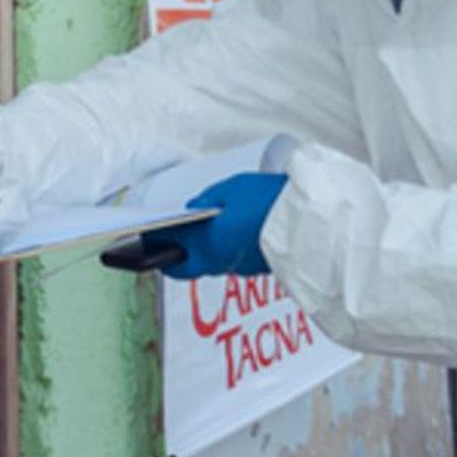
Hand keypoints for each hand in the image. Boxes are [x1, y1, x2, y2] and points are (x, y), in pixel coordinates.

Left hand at [144, 172, 286, 279]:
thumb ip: (209, 199)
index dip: (152, 237)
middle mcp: (217, 261)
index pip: (166, 243)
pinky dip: (222, 250)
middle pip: (181, 267)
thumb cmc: (272, 202)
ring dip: (198, 252)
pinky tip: (226, 234)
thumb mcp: (234, 188)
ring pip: (207, 264)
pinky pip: (230, 261)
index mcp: (205, 241)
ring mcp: (237, 268)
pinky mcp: (256, 268)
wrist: (311, 223)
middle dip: (168, 257)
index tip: (145, 231)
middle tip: (163, 244)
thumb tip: (195, 207)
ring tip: (196, 233)